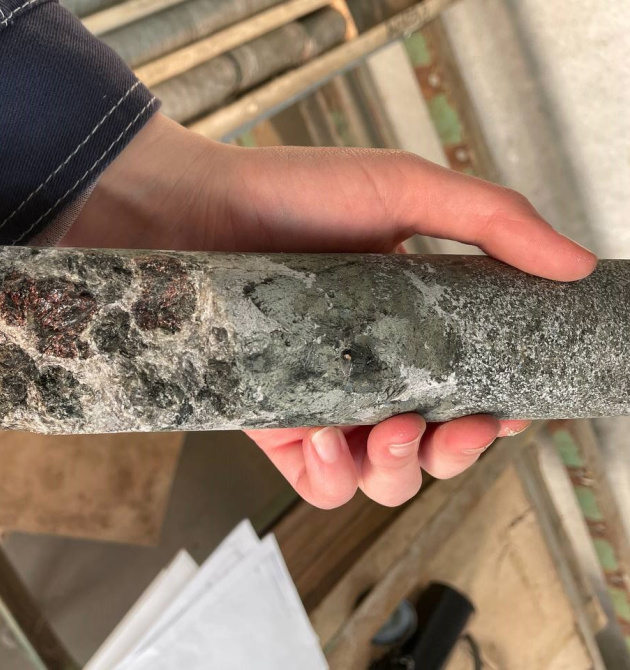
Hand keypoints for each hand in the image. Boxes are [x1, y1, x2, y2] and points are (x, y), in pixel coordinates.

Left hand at [64, 113, 596, 508]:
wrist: (198, 209)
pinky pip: (317, 483)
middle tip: (450, 428)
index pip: (476, 389)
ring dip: (399, 472)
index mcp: (416, 328)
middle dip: (454, 455)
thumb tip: (575, 264)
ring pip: (381, 479)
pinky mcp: (276, 423)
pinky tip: (323, 439)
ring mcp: (326, 402)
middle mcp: (375, 372)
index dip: (501, 412)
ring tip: (382, 432)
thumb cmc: (296, 193)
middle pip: (435, 450)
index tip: (507, 408)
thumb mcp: (405, 191)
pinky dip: (332, 478)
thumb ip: (492, 221)